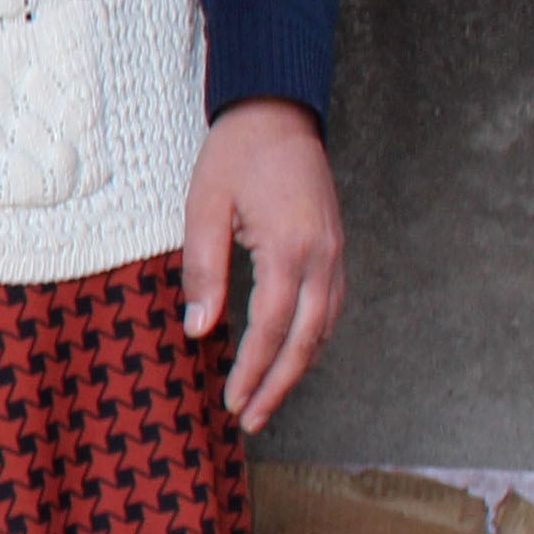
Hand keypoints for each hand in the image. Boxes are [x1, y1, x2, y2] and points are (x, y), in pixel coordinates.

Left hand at [182, 98, 344, 431]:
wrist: (278, 113)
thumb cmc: (236, 155)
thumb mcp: (204, 207)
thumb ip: (202, 270)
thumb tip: (198, 330)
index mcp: (288, 246)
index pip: (272, 327)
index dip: (253, 370)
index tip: (232, 402)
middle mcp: (322, 256)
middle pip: (307, 340)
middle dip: (279, 385)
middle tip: (252, 421)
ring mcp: (335, 254)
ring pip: (324, 329)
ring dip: (297, 369)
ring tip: (266, 401)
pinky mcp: (335, 250)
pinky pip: (329, 308)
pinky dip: (311, 341)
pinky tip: (289, 359)